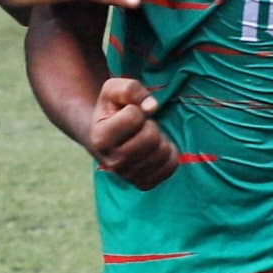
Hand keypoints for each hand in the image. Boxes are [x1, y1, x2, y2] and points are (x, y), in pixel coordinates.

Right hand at [84, 73, 182, 190]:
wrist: (106, 138)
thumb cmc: (112, 110)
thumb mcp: (113, 89)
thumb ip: (130, 89)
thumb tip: (152, 107)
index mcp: (100, 139)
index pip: (134, 116)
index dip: (136, 109)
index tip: (127, 113)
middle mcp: (112, 163)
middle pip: (150, 137)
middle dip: (150, 125)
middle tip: (140, 126)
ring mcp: (129, 176)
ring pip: (163, 152)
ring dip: (160, 139)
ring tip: (146, 137)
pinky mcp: (144, 184)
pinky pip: (171, 166)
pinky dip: (169, 153)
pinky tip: (155, 149)